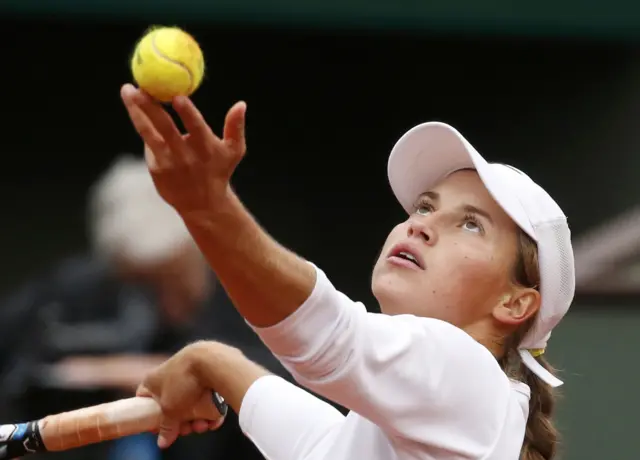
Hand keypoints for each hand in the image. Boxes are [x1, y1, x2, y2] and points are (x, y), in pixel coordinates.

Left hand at [120, 84, 246, 221]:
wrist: (202, 204)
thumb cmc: (219, 170)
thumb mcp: (234, 151)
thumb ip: (236, 127)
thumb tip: (241, 104)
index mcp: (205, 148)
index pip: (196, 128)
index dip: (188, 113)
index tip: (178, 96)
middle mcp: (185, 155)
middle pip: (164, 126)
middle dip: (150, 105)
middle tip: (138, 85)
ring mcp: (168, 163)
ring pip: (148, 132)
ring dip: (136, 111)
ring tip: (127, 90)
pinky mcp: (156, 168)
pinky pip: (148, 143)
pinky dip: (144, 125)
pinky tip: (141, 112)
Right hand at [137, 345, 225, 447]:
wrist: (212, 361)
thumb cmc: (183, 381)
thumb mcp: (170, 409)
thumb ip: (166, 427)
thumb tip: (163, 442)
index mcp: (154, 379)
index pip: (144, 397)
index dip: (149, 414)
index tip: (158, 426)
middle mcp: (171, 374)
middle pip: (172, 405)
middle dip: (181, 422)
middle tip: (187, 428)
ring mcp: (190, 374)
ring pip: (191, 403)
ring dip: (197, 419)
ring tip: (203, 424)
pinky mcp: (208, 375)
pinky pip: (207, 397)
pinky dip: (210, 410)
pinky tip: (214, 420)